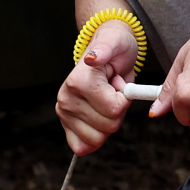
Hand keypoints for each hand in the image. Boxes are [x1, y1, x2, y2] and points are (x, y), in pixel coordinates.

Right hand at [53, 19, 141, 155]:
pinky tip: (98, 119)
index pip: (114, 110)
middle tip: (112, 91)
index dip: (125, 99)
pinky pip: (81, 147)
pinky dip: (95, 138)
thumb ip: (106, 50)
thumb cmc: (114, 47)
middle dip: (118, 111)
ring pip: (98, 139)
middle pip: (108, 127)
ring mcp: (64, 113)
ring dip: (109, 122)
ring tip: (106, 100)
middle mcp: (66, 99)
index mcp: (78, 82)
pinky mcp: (65, 124)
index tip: (118, 83)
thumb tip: (92, 58)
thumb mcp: (116, 42)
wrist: (104, 49)